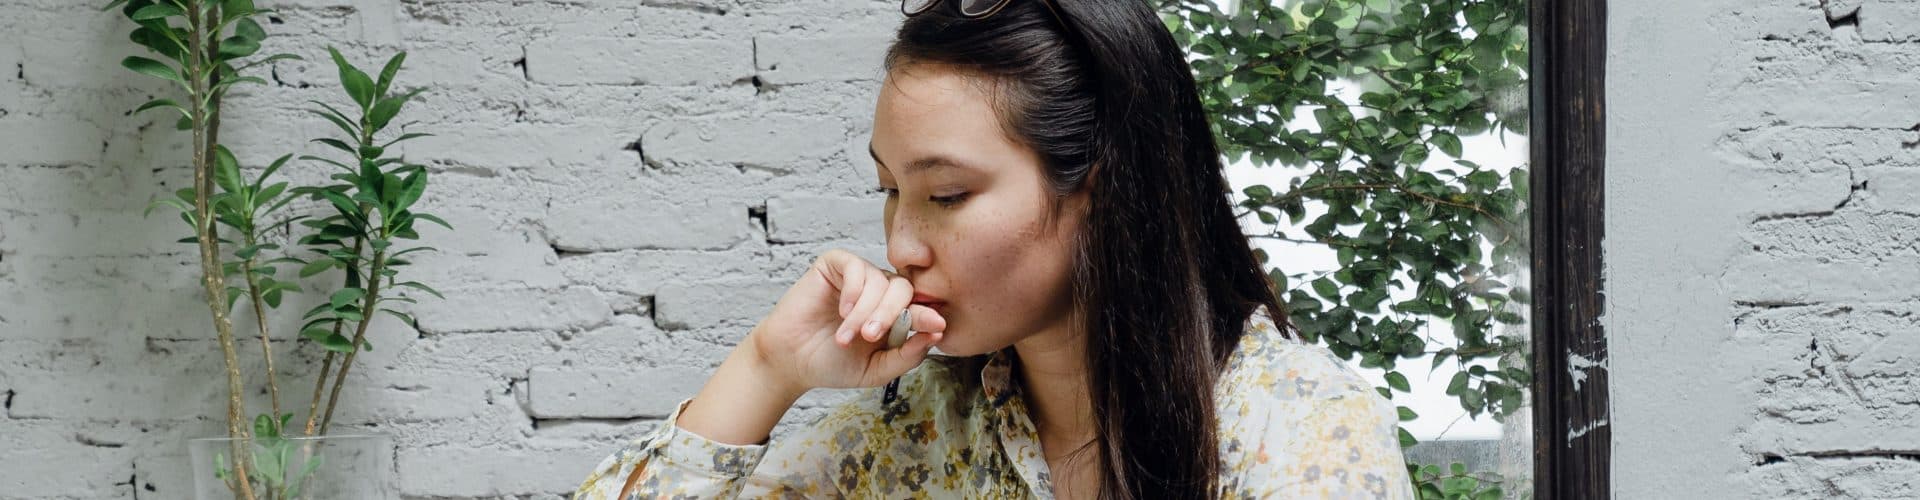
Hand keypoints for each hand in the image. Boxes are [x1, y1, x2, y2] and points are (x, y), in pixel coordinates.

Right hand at [748, 249, 947, 390]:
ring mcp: (857, 277)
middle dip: (892, 314)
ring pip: (880, 281)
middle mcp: (878, 291)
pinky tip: (842, 311)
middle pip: (903, 289)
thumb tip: (936, 334)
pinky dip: (853, 291)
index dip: (928, 315)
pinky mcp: (835, 266)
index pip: (919, 307)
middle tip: (871, 337)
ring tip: (846, 336)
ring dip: (865, 311)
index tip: (937, 326)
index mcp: (893, 314)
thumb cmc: (832, 364)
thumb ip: (907, 355)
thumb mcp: (877, 369)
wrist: (791, 362)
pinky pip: (856, 267)